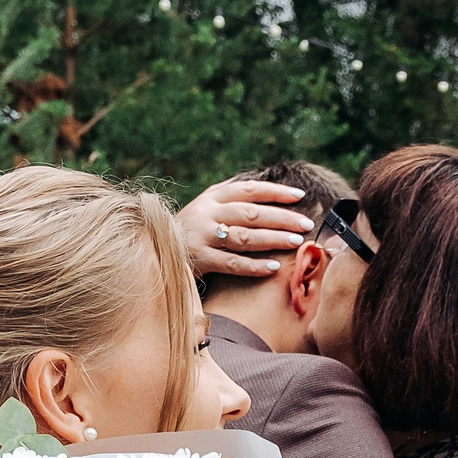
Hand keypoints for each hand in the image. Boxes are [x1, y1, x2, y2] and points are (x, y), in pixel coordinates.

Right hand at [177, 178, 315, 278]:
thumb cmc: (189, 231)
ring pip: (244, 237)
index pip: (249, 190)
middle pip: (251, 213)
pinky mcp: (199, 260)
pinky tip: (273, 268)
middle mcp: (206, 213)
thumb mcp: (205, 208)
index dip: (276, 192)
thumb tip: (268, 189)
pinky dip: (254, 266)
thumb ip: (230, 199)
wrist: (151, 251)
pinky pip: (232, 263)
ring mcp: (202, 236)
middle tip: (306, 224)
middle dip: (282, 218)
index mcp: (211, 198)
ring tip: (296, 242)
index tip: (300, 196)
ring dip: (273, 239)